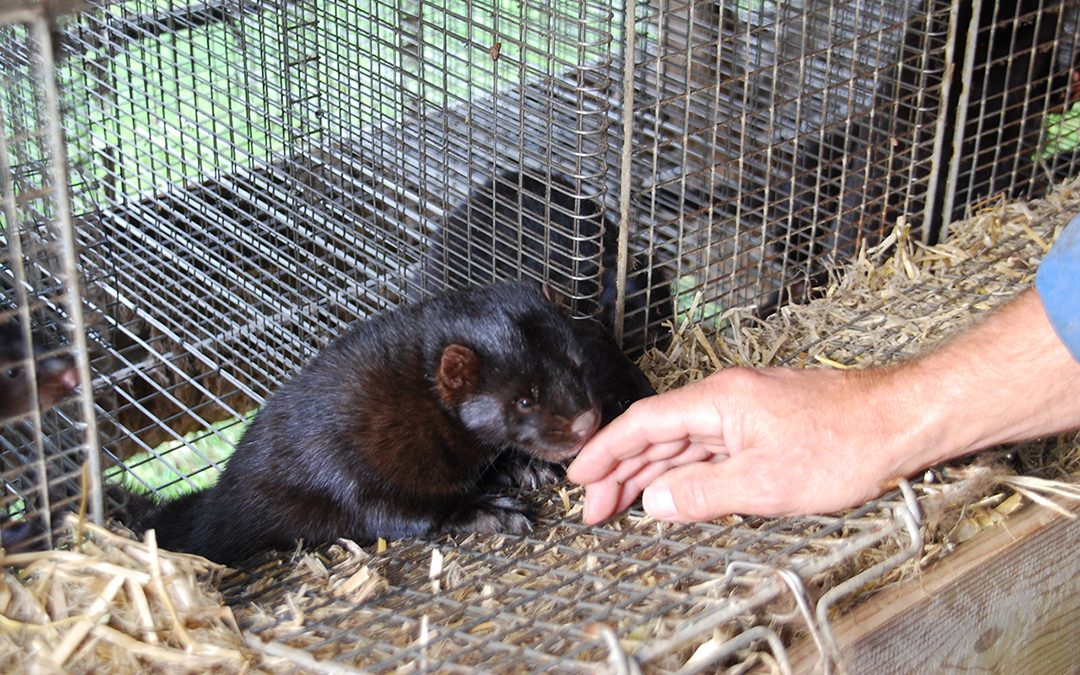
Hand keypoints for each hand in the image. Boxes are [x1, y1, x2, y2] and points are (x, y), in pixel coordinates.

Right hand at [566, 366, 920, 523]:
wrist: (904, 420)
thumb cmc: (845, 442)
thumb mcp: (766, 482)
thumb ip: (703, 494)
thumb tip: (655, 502)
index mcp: (718, 401)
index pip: (644, 424)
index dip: (606, 451)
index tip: (580, 475)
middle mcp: (726, 400)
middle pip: (658, 435)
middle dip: (621, 471)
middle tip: (595, 508)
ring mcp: (747, 412)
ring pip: (684, 443)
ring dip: (651, 474)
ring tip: (622, 505)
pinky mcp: (766, 427)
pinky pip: (711, 450)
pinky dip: (686, 472)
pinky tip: (675, 492)